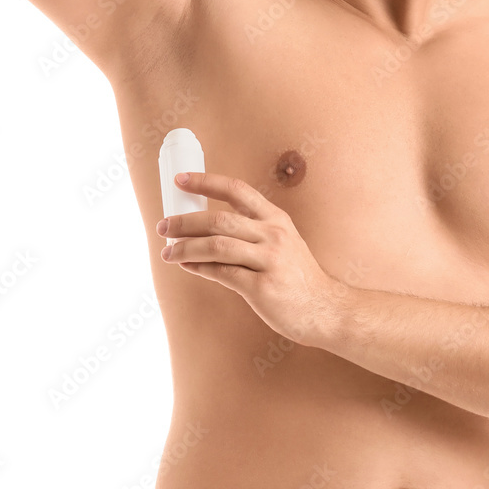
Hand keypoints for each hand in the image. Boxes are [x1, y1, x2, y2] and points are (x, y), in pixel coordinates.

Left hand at [156, 172, 339, 346]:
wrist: (324, 308)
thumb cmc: (297, 276)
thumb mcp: (283, 241)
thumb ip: (253, 230)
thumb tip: (207, 228)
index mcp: (276, 218)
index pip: (237, 190)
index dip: (206, 182)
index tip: (181, 180)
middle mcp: (273, 234)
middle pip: (219, 219)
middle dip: (185, 222)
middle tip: (164, 226)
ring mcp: (269, 260)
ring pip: (217, 245)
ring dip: (186, 248)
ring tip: (168, 252)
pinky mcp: (262, 287)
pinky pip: (222, 273)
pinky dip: (200, 268)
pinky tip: (187, 267)